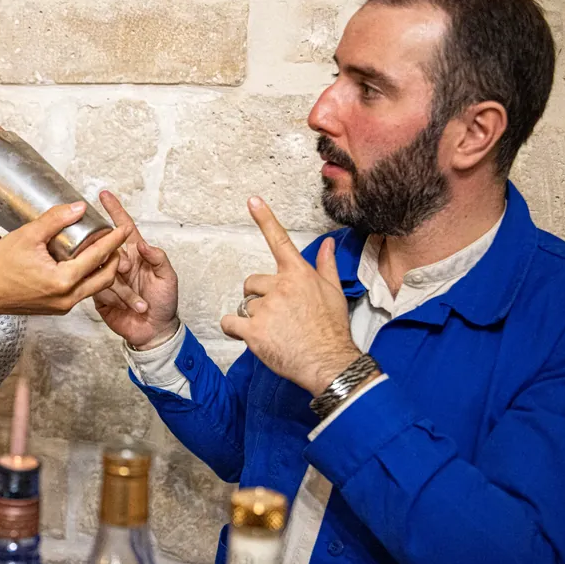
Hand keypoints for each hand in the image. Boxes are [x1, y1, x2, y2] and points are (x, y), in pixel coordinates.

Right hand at [0, 201, 133, 320]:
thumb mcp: (27, 236)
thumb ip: (55, 220)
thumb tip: (79, 207)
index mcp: (63, 280)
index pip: (98, 256)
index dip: (114, 240)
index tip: (124, 228)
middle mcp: (67, 297)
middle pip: (106, 277)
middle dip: (116, 257)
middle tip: (117, 240)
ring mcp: (63, 306)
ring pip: (95, 287)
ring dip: (104, 269)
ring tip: (104, 250)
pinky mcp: (57, 308)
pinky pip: (82, 292)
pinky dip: (89, 278)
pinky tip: (83, 263)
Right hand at [92, 191, 180, 348]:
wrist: (153, 331)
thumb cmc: (164, 304)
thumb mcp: (168, 279)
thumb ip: (158, 259)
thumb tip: (142, 243)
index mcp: (137, 255)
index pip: (123, 228)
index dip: (114, 211)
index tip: (104, 195)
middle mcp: (120, 263)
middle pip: (107, 248)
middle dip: (115, 259)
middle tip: (126, 272)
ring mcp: (108, 278)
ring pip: (101, 270)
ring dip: (121, 288)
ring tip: (136, 300)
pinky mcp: (99, 294)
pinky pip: (98, 288)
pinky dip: (113, 298)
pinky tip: (124, 305)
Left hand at [219, 196, 361, 395]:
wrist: (329, 363)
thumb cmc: (332, 330)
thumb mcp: (335, 293)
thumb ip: (326, 266)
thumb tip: (326, 243)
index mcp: (299, 275)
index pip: (279, 241)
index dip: (265, 218)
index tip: (252, 200)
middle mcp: (280, 286)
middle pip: (252, 283)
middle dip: (258, 298)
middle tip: (276, 317)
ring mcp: (266, 308)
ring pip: (245, 306)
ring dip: (252, 319)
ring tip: (274, 332)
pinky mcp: (253, 330)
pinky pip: (230, 322)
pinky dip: (234, 330)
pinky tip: (249, 337)